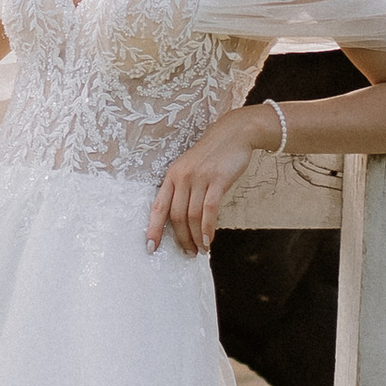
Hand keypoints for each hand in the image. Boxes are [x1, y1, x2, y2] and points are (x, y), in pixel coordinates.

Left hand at [147, 105, 264, 256]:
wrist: (234, 133)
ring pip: (192, 216)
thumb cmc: (213, 154)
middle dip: (181, 239)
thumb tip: (183, 220)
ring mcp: (199, 178)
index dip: (153, 229)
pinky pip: (209, 211)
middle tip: (188, 252)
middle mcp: (182, 177)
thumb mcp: (191, 168)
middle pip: (176, 216)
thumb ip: (184, 189)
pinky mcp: (217, 180)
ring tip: (200, 250)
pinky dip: (208, 229)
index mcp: (172, 175)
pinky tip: (209, 240)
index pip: (158, 207)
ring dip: (196, 237)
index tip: (151, 247)